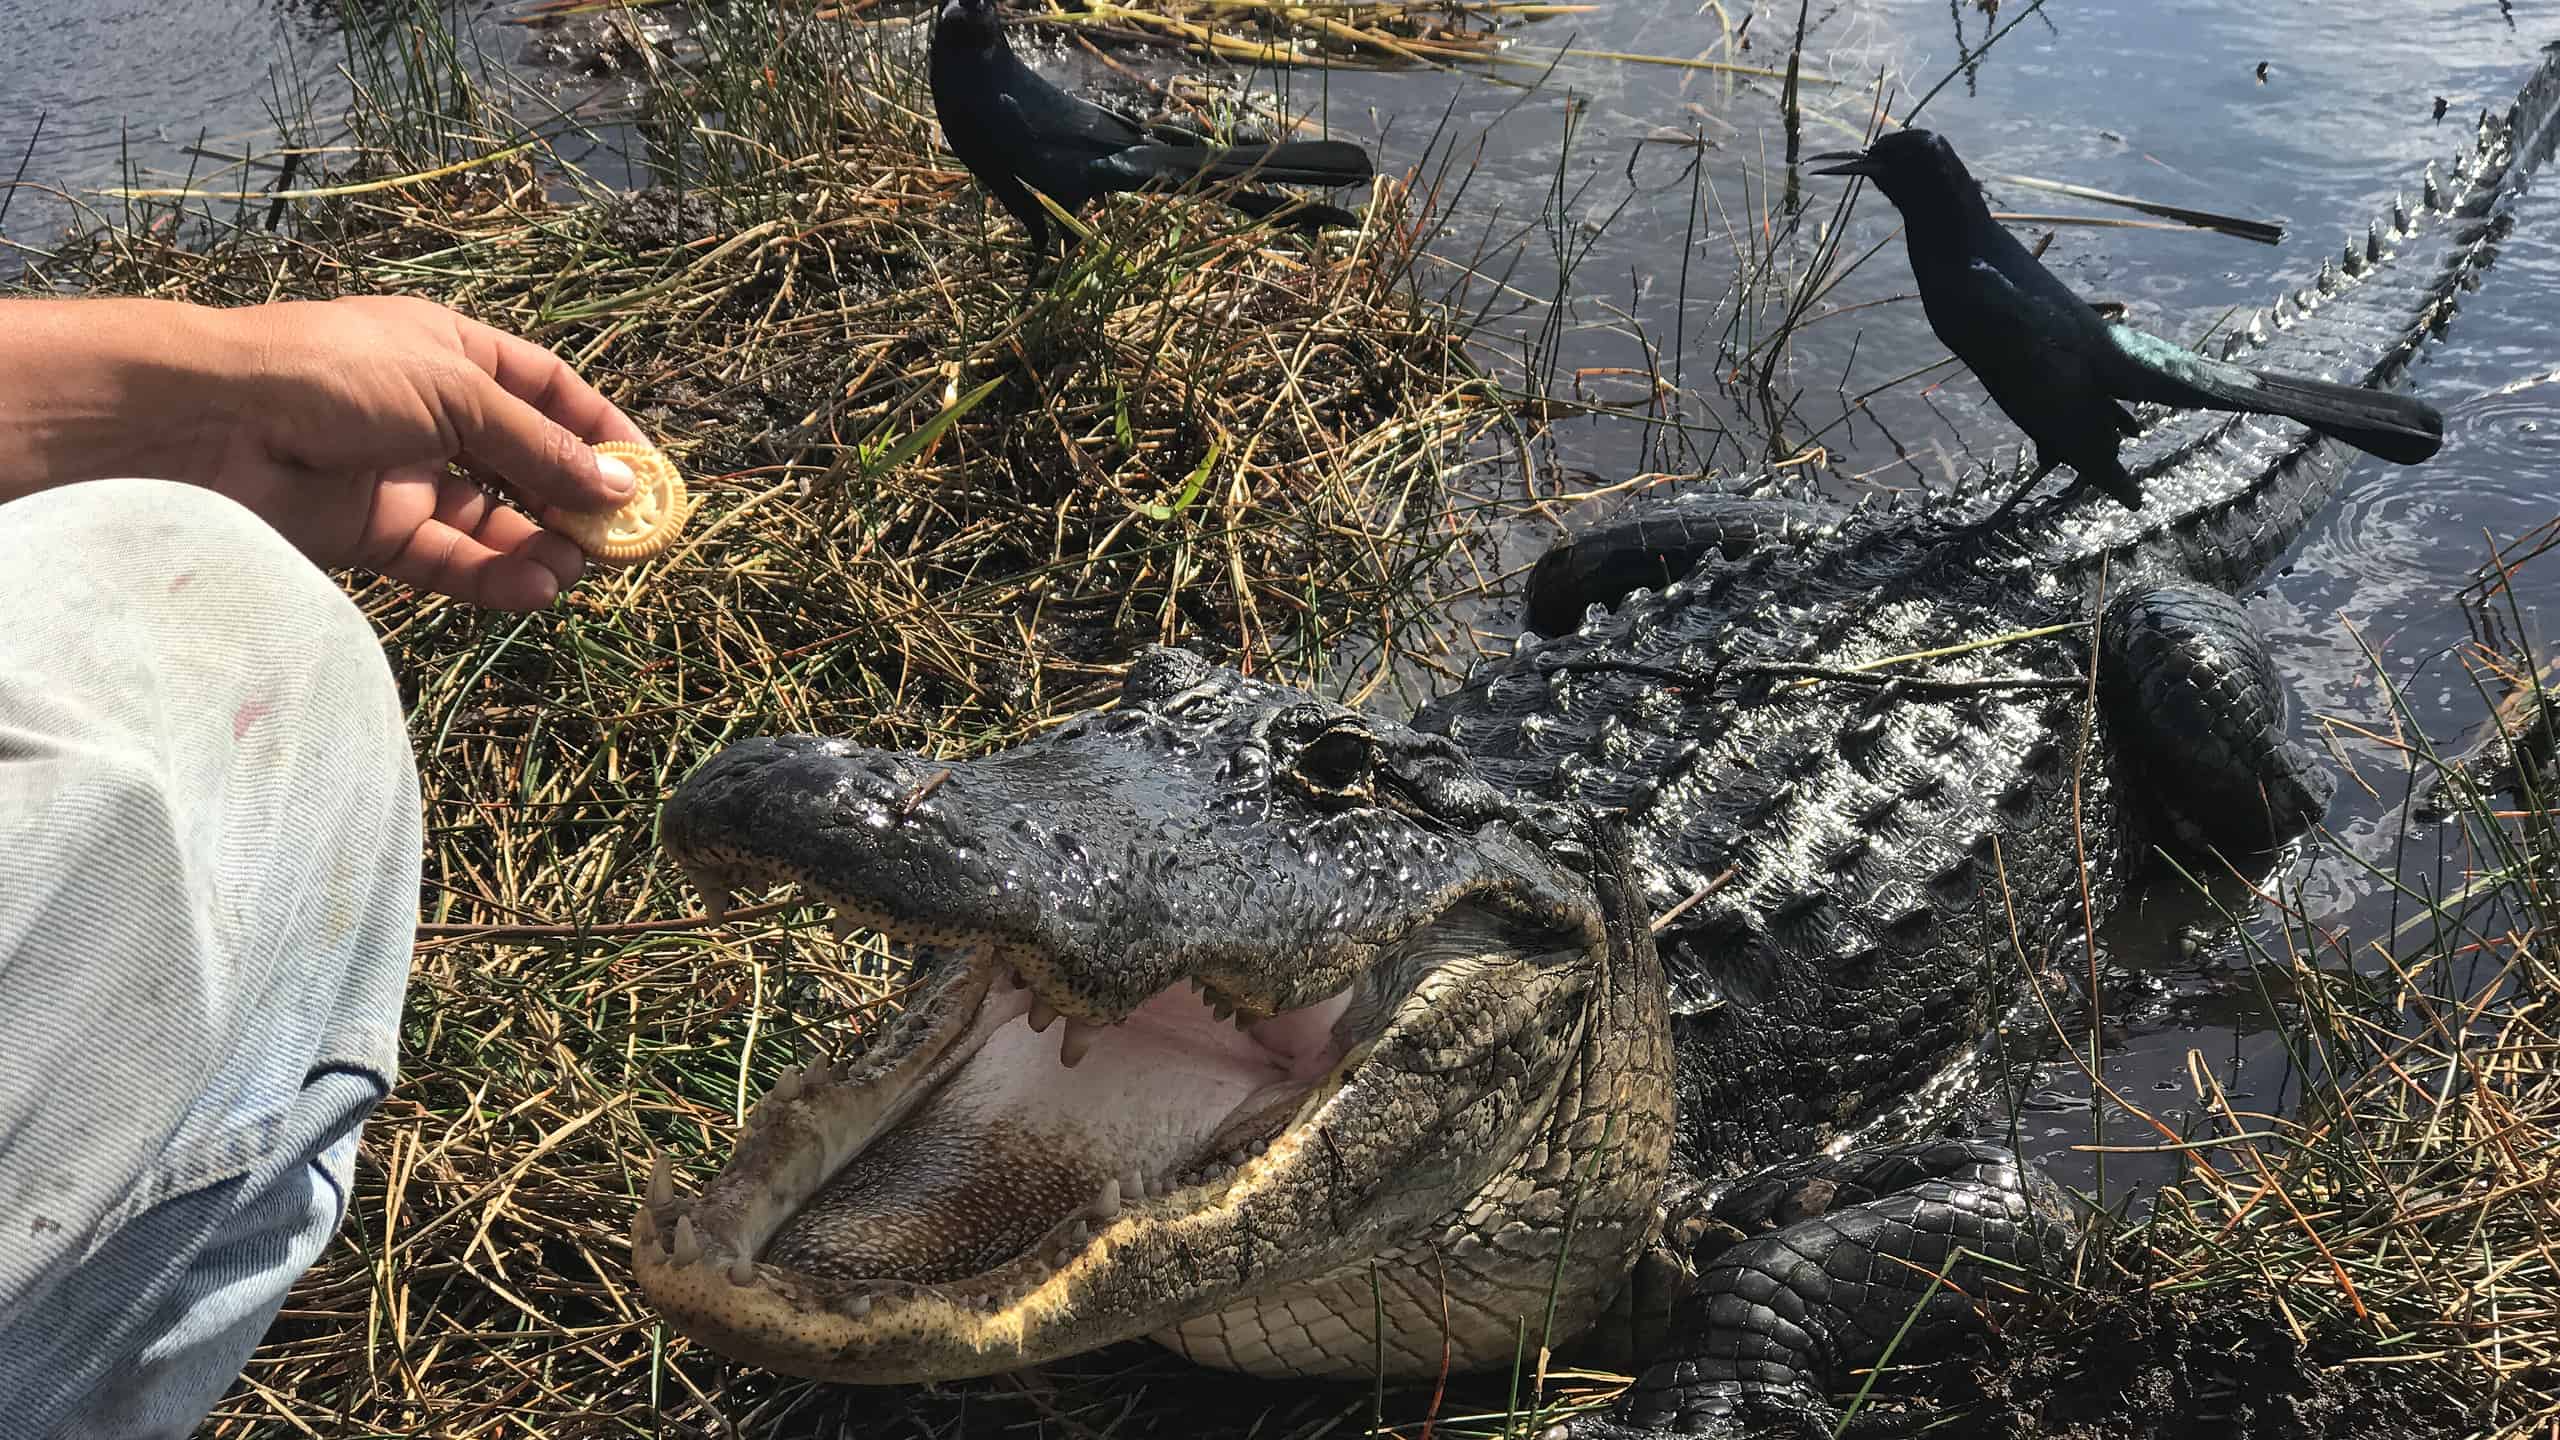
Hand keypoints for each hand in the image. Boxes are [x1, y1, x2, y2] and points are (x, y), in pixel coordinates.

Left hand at [193, 296, 650, 609]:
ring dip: (540, 545)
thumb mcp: (456, 393)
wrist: (213, 423)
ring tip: (577, 568)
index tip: (649, 475)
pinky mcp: (376, 532)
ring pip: (494, 520)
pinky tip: (534, 587)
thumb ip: (540, 448)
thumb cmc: (336, 373)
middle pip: (527, 462)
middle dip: (577, 501)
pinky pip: (451, 558)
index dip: (601, 430)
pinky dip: (494, 575)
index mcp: (454, 353)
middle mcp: (435, 413)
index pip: (549, 392)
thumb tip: (621, 486)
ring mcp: (405, 475)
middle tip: (623, 541)